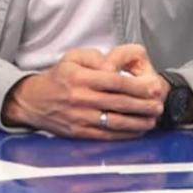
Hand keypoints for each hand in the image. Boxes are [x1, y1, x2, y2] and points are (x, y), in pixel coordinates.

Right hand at [1, 47, 164, 139]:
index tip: (153, 88)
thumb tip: (114, 66)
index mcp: (80, 78)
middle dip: (143, 105)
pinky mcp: (79, 133)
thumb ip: (96, 58)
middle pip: (119, 103)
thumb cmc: (59, 77)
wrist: (33, 101)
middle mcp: (80, 99)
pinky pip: (106, 136)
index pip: (115, 83)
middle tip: (159, 105)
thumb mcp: (73, 57)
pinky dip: (124, 135)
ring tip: (153, 119)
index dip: (137, 87)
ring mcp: (80, 118)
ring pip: (115, 122)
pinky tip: (137, 131)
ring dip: (138, 122)